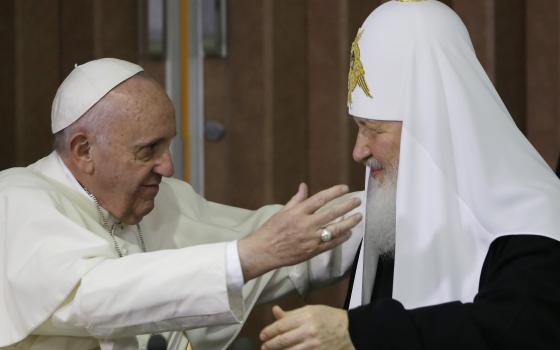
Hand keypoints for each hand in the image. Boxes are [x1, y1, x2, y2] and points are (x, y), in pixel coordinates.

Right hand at [238, 183, 361, 280]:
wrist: (264, 251)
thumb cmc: (271, 230)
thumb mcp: (282, 211)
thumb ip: (297, 199)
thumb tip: (304, 186)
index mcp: (298, 212)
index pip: (320, 198)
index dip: (335, 192)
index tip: (345, 188)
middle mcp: (305, 224)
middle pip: (332, 213)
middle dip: (347, 205)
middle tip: (357, 201)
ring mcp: (310, 239)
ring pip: (335, 229)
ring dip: (349, 222)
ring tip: (358, 217)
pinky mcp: (312, 251)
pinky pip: (331, 244)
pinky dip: (342, 238)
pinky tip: (349, 233)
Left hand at [260, 305, 354, 349]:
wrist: (350, 331)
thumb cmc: (328, 318)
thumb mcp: (310, 310)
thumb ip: (291, 314)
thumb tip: (275, 311)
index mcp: (306, 317)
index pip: (281, 326)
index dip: (268, 331)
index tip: (262, 335)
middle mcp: (308, 332)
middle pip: (282, 340)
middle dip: (270, 344)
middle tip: (263, 346)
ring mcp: (313, 345)